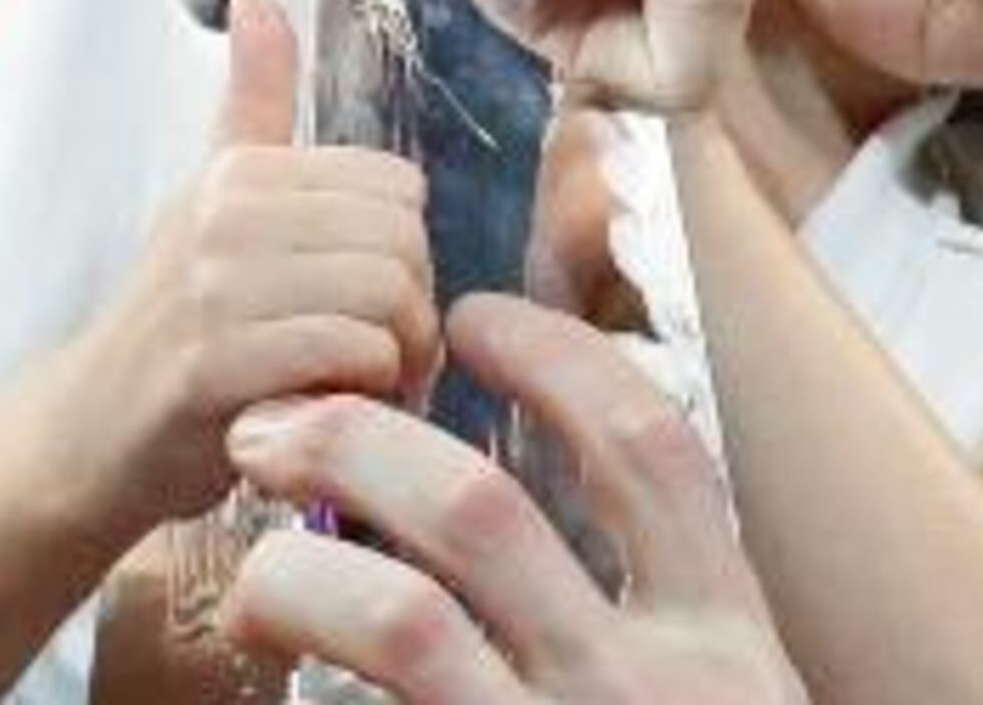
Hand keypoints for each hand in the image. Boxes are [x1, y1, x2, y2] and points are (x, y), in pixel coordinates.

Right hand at [59, 0, 438, 531]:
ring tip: (361, 386)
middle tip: (377, 356)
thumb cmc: (171, 321)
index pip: (400, 187)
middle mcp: (223, 214)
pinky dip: (365, 392)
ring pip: (389, 296)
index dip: (402, 253)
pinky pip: (353, 352)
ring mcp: (213, 288)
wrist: (84, 438)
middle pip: (404, 242)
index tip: (368, 301)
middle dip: (411, 311)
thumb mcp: (210, 198)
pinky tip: (331, 408)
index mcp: (239, 168)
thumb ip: (253, 103)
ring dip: (396, 359)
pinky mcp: (213, 367)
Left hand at [220, 296, 808, 704]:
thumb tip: (547, 499)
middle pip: (482, 512)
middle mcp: (650, 690)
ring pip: (400, 620)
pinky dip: (307, 692)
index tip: (476, 316)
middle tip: (277, 421)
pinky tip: (278, 676)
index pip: (651, 450)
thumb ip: (664, 621)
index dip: (560, 361)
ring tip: (254, 564)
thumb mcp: (728, 704)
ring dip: (299, 570)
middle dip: (361, 441)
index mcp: (728, 643)